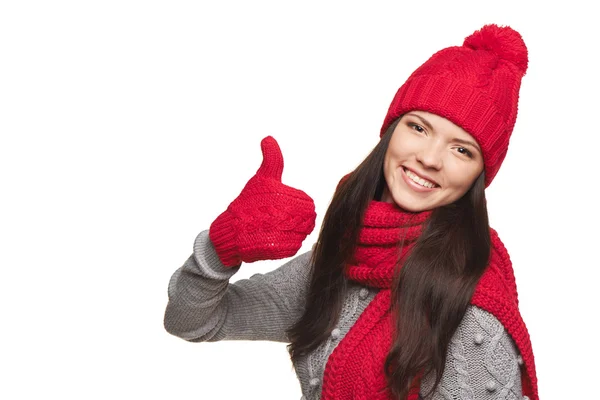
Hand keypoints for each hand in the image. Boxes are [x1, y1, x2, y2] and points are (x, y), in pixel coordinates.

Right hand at [209, 136, 316, 266]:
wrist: (230, 232)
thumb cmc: (247, 204)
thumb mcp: (261, 178)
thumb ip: (272, 159)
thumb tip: (268, 139)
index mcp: (288, 197)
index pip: (308, 203)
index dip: (296, 205)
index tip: (281, 206)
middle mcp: (289, 216)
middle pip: (307, 219)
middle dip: (296, 218)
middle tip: (279, 218)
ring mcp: (286, 233)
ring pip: (302, 233)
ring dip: (292, 231)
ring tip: (275, 227)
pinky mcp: (282, 249)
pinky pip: (295, 246)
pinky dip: (287, 243)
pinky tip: (274, 237)